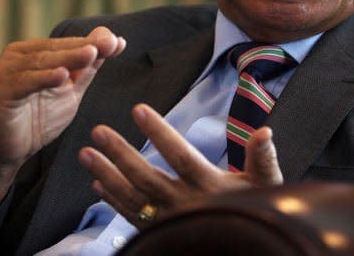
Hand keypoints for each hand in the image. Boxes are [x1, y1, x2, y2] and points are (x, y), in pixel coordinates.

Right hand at [0, 26, 125, 173]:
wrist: (7, 151)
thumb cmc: (39, 116)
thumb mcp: (70, 90)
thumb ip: (89, 66)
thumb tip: (112, 37)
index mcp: (35, 52)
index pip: (69, 44)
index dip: (94, 43)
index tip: (118, 42)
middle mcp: (18, 57)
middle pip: (57, 50)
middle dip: (85, 47)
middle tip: (109, 44)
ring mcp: (7, 73)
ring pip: (42, 63)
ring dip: (68, 58)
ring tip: (91, 54)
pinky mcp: (1, 94)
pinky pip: (24, 84)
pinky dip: (43, 78)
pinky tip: (62, 76)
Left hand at [78, 103, 282, 227]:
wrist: (251, 248)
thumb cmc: (259, 211)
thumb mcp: (267, 184)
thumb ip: (263, 158)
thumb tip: (265, 131)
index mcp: (211, 187)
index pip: (181, 156)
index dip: (160, 133)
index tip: (139, 110)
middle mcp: (186, 206)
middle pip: (147, 177)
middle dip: (120, 153)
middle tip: (97, 131)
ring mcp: (170, 223)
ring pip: (133, 199)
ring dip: (107, 175)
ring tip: (86, 153)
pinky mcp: (160, 234)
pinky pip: (132, 219)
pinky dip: (113, 202)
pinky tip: (97, 184)